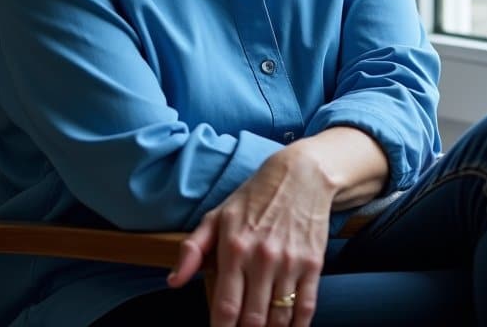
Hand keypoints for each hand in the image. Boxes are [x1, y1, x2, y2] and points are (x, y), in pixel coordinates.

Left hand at [167, 145, 334, 326]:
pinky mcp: (313, 264)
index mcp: (234, 248)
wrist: (301, 174)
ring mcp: (290, 263)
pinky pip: (306, 308)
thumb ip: (193, 249)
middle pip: (252, 320)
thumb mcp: (218, 215)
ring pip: (279, 319)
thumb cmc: (255, 196)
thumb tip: (173, 282)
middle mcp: (262, 258)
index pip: (225, 308)